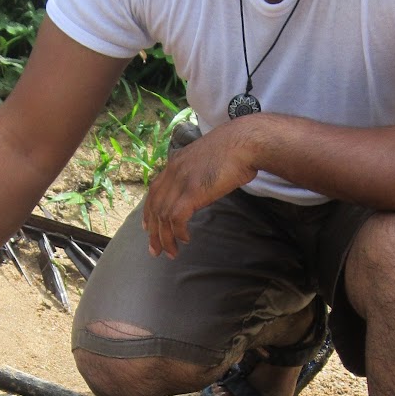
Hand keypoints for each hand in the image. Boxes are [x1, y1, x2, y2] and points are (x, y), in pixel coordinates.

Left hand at [142, 123, 258, 256]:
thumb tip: (202, 187)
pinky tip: (185, 239)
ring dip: (166, 238)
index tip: (148, 227)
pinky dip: (178, 232)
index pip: (154, 191)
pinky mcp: (192, 191)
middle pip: (155, 206)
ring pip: (163, 215)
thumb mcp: (209, 159)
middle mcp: (174, 171)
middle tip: (155, 250)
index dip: (149, 211)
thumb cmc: (237, 150)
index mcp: (176, 162)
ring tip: (171, 253)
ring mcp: (182, 181)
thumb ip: (198, 173)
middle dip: (154, 231)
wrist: (246, 142)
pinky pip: (176, 217)